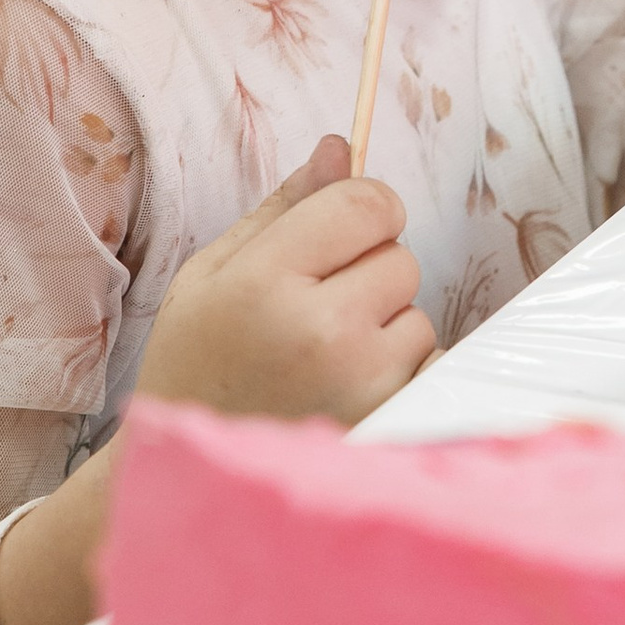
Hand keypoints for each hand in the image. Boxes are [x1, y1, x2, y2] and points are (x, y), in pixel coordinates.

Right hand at [134, 137, 435, 422]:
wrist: (193, 478)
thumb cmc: (196, 365)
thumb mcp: (214, 273)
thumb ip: (284, 207)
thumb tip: (341, 147)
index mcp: (265, 282)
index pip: (367, 204)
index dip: (363, 209)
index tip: (341, 233)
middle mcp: (320, 332)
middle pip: (400, 256)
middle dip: (369, 272)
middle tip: (315, 310)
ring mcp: (362, 386)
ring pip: (418, 314)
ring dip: (386, 327)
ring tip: (327, 359)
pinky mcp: (390, 425)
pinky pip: (431, 366)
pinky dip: (403, 372)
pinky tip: (351, 390)